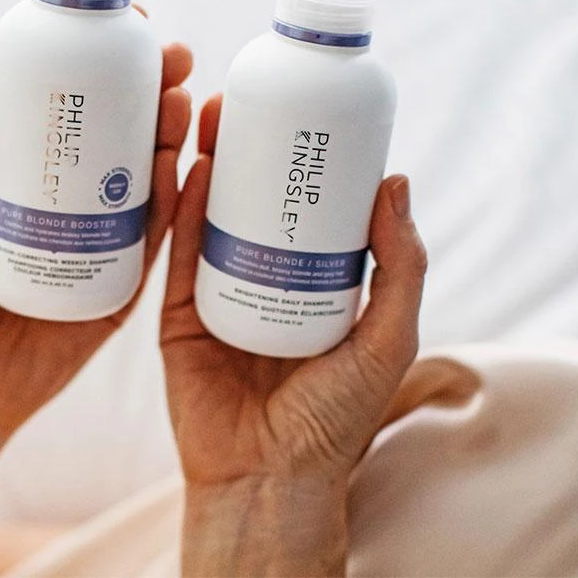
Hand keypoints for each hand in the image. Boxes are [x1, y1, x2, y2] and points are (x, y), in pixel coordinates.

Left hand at [0, 40, 191, 448]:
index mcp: (31, 176)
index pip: (72, 108)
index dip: (99, 64)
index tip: (126, 26)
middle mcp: (74, 198)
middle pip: (121, 131)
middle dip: (151, 89)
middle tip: (173, 60)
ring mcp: (104, 236)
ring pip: (148, 175)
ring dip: (170, 135)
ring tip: (181, 102)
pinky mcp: (127, 278)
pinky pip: (158, 235)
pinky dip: (178, 200)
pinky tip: (192, 167)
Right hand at [161, 95, 427, 576]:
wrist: (266, 477)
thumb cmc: (335, 418)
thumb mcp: (387, 338)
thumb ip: (400, 266)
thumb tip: (395, 183)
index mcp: (311, 282)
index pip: (306, 207)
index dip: (303, 161)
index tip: (301, 115)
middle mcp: (262, 277)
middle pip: (251, 198)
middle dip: (247, 147)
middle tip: (246, 101)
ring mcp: (216, 290)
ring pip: (209, 213)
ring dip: (209, 162)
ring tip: (213, 116)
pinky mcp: (177, 310)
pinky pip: (177, 252)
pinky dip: (183, 209)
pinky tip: (191, 168)